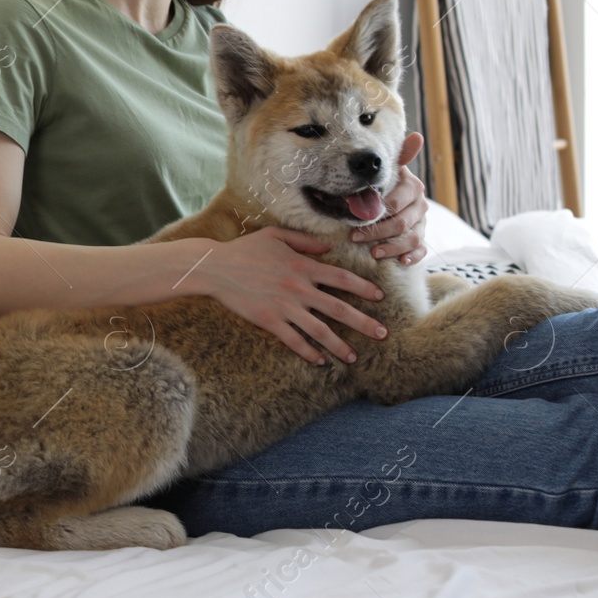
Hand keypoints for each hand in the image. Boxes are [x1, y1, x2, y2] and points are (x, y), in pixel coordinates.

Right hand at [196, 227, 388, 364]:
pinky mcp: (269, 321)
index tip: (379, 297)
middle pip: (339, 308)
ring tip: (354, 357)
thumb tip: (328, 248)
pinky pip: (294, 341)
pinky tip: (320, 361)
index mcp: (302, 265)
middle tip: (383, 334)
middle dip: (363, 322)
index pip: (341, 278)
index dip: (363, 288)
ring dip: (340, 345)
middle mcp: (298, 288)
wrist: (215, 268)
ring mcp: (285, 306)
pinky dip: (309, 353)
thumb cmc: (244, 250)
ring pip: (320, 330)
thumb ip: (304, 241)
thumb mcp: (275, 235)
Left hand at [351, 132, 428, 265]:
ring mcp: (422, 223)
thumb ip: (398, 156)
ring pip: (412, 238)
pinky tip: (401, 262)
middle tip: (355, 237)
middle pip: (402, 222)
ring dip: (392, 247)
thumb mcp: (387, 171)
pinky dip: (413, 256)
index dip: (378, 211)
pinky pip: (422, 250)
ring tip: (373, 253)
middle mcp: (420, 205)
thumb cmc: (384, 185)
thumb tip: (417, 136)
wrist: (391, 201)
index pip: (398, 201)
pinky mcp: (421, 239)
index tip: (356, 220)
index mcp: (412, 187)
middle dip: (378, 231)